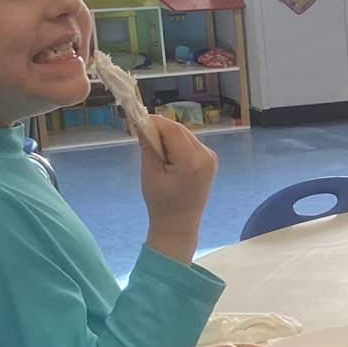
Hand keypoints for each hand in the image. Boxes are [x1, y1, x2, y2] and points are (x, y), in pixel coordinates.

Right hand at [140, 116, 215, 263]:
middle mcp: (206, 156)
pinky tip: (167, 157)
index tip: (136, 120)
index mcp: (192, 161)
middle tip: (142, 135)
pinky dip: (177, 145)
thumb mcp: (150, 173)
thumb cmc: (161, 203)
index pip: (172, 129)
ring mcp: (211, 158)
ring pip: (185, 135)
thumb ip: (148, 145)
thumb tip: (142, 121)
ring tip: (154, 150)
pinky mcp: (210, 161)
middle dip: (160, 129)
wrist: (179, 225)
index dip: (154, 122)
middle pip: (180, 130)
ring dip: (168, 137)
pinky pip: (191, 144)